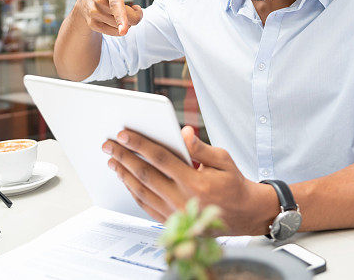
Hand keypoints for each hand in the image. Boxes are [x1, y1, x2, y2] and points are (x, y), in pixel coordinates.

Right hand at [75, 0, 142, 35]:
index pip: (116, 3)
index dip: (122, 15)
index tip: (124, 28)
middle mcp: (97, 0)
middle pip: (127, 19)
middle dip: (136, 15)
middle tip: (135, 8)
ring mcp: (92, 13)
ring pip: (121, 28)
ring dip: (126, 22)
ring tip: (120, 11)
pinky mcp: (91, 24)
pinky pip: (114, 33)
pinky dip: (119, 28)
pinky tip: (115, 19)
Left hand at [102, 126, 276, 234]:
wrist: (244, 214)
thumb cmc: (233, 184)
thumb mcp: (223, 159)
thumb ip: (200, 147)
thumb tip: (183, 132)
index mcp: (195, 181)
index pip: (161, 158)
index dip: (140, 145)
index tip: (124, 134)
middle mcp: (183, 199)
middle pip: (145, 174)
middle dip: (124, 157)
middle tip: (109, 144)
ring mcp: (175, 213)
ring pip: (142, 192)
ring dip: (124, 174)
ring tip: (112, 161)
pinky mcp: (172, 222)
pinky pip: (146, 206)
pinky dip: (133, 192)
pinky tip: (126, 180)